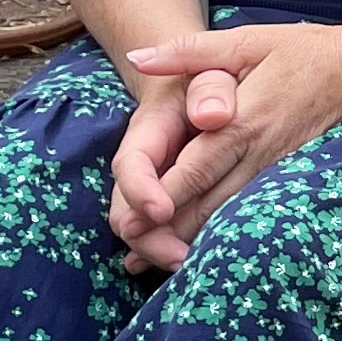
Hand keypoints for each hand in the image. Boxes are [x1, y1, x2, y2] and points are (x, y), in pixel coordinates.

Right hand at [104, 74, 203, 276]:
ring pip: (143, 228)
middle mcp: (144, 165)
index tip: (160, 211)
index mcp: (148, 131)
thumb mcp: (212, 71)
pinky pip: (164, 233)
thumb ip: (210, 88)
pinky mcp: (172, 203)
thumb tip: (211, 114)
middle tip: (180, 259)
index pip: (132, 163)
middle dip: (149, 238)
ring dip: (161, 251)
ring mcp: (154, 187)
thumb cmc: (210, 77)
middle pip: (128, 208)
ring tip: (191, 269)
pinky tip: (190, 270)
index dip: (140, 189)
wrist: (204, 85)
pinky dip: (172, 251)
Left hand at [123, 22, 341, 246]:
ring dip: (193, 238)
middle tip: (131, 251)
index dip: (162, 197)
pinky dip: (223, 231)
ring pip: (231, 214)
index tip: (131, 221)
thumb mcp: (244, 40)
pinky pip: (251, 210)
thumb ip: (188, 52)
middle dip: (168, 229)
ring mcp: (277, 170)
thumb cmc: (299, 51)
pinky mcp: (289, 179)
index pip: (195, 168)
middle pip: (209, 202)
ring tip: (154, 260)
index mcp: (242, 121)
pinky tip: (201, 246)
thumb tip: (138, 57)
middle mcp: (259, 153)